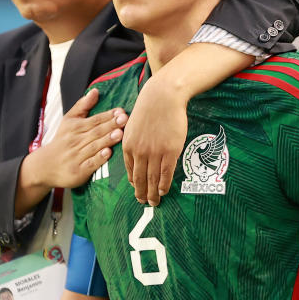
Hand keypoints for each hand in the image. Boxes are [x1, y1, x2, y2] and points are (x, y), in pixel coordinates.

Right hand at [29, 89, 127, 189]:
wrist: (45, 165)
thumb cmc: (62, 141)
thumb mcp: (68, 120)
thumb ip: (82, 106)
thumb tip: (96, 91)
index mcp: (74, 127)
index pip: (94, 120)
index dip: (108, 115)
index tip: (121, 111)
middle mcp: (75, 141)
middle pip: (95, 132)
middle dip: (110, 125)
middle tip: (124, 119)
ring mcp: (76, 156)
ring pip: (94, 146)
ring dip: (107, 140)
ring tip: (119, 134)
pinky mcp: (78, 171)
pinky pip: (90, 164)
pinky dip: (98, 159)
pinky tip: (107, 153)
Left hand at [122, 80, 186, 205]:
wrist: (163, 97)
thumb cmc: (149, 108)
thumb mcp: (133, 125)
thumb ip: (133, 141)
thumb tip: (137, 155)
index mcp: (128, 145)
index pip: (130, 170)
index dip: (134, 182)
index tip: (137, 190)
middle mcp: (139, 152)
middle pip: (139, 178)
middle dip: (141, 193)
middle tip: (144, 202)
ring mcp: (155, 152)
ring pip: (153, 179)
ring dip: (153, 193)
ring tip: (154, 202)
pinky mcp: (170, 151)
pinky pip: (166, 173)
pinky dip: (164, 184)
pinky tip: (164, 191)